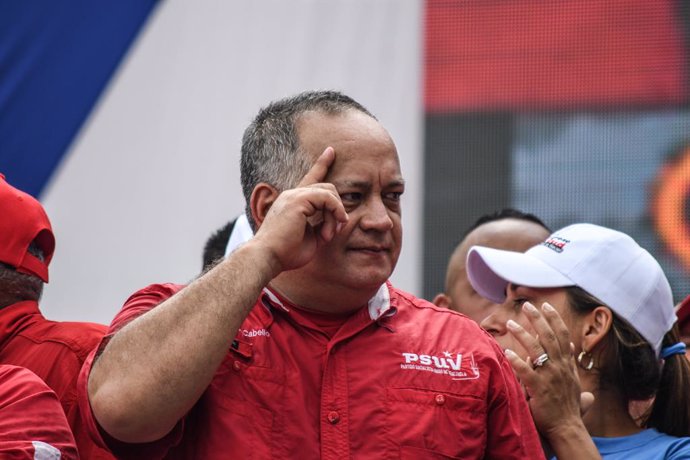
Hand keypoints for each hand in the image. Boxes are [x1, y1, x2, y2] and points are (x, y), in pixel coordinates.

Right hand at [251, 147, 348, 272]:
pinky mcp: (298, 200)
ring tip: (328, 235)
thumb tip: (338, 221)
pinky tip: (334, 225)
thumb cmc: (286, 253)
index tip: (331, 151)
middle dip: (336, 209)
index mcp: (293, 202)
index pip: (310, 178)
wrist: (267, 257)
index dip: (322, 164)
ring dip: (335, 214)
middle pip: (326, 187)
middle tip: (333, 232)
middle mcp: (292, 195)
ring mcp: (294, 195)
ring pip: (329, 192)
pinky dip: (335, 211)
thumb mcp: (310, 237)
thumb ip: (322, 225)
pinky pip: (327, 198)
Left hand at [504, 302, 591, 437]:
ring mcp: (550, 377)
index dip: (554, 318)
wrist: (567, 428)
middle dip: (538, 318)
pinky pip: (526, 372)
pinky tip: (506, 352)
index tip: (545, 304)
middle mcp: (560, 367)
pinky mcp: (539, 389)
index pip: (562, 335)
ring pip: (535, 350)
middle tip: (527, 305)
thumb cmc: (568, 406)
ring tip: (510, 322)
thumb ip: (569, 362)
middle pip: (549, 336)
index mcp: (567, 364)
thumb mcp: (573, 381)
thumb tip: (570, 345)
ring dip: (522, 334)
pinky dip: (516, 361)